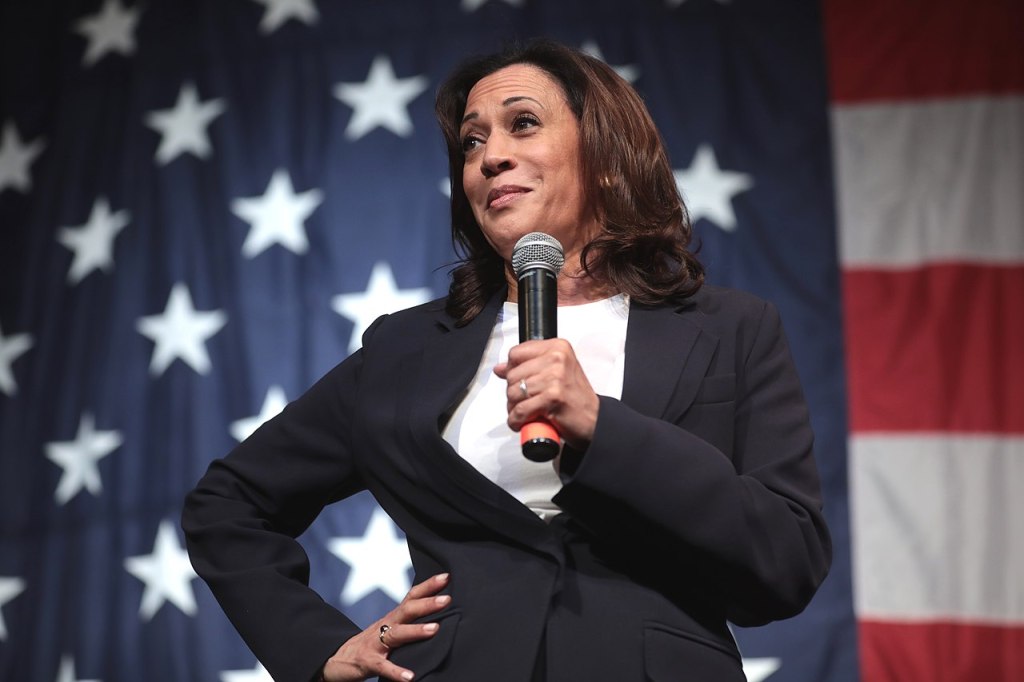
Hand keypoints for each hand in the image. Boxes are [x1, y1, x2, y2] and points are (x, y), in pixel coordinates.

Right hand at [321, 573, 450, 681]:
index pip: (411, 597)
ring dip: (416, 631)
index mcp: (393, 617)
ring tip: (435, 629)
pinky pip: (383, 666)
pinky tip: (409, 677)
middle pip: (406, 610)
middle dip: (427, 604)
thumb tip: (441, 618)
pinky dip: (396, 672)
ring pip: (396, 634)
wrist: (338, 659)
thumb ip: (409, 622)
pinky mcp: (368, 662)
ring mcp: (375, 643)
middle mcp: (385, 626)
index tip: (446, 577)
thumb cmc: (371, 644)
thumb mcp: (390, 628)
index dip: (428, 586)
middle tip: (447, 599)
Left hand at [494, 338, 598, 448]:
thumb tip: (500, 368)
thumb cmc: (575, 398)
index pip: (516, 353)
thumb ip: (528, 367)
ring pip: (513, 392)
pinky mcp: (552, 397)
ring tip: (526, 411)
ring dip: (514, 408)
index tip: (520, 380)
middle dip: (513, 392)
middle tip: (525, 401)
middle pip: (512, 374)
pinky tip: (522, 422)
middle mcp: (557, 359)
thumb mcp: (554, 374)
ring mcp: (555, 377)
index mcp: (558, 348)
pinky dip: (517, 420)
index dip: (512, 370)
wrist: (594, 420)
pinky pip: (520, 410)